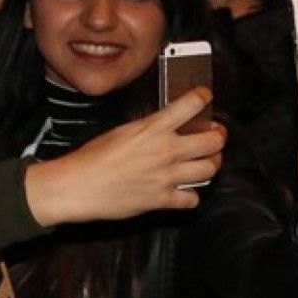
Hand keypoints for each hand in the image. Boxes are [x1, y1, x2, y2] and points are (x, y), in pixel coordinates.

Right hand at [25, 87, 225, 226]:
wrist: (78, 185)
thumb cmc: (91, 158)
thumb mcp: (120, 131)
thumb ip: (147, 129)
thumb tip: (164, 127)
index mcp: (152, 129)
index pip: (191, 105)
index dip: (203, 97)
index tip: (205, 97)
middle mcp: (165, 151)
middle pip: (213, 141)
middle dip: (218, 136)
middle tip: (215, 135)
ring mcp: (167, 176)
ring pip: (210, 169)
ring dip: (211, 164)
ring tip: (206, 161)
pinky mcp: (163, 199)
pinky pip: (192, 199)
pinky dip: (191, 195)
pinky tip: (184, 190)